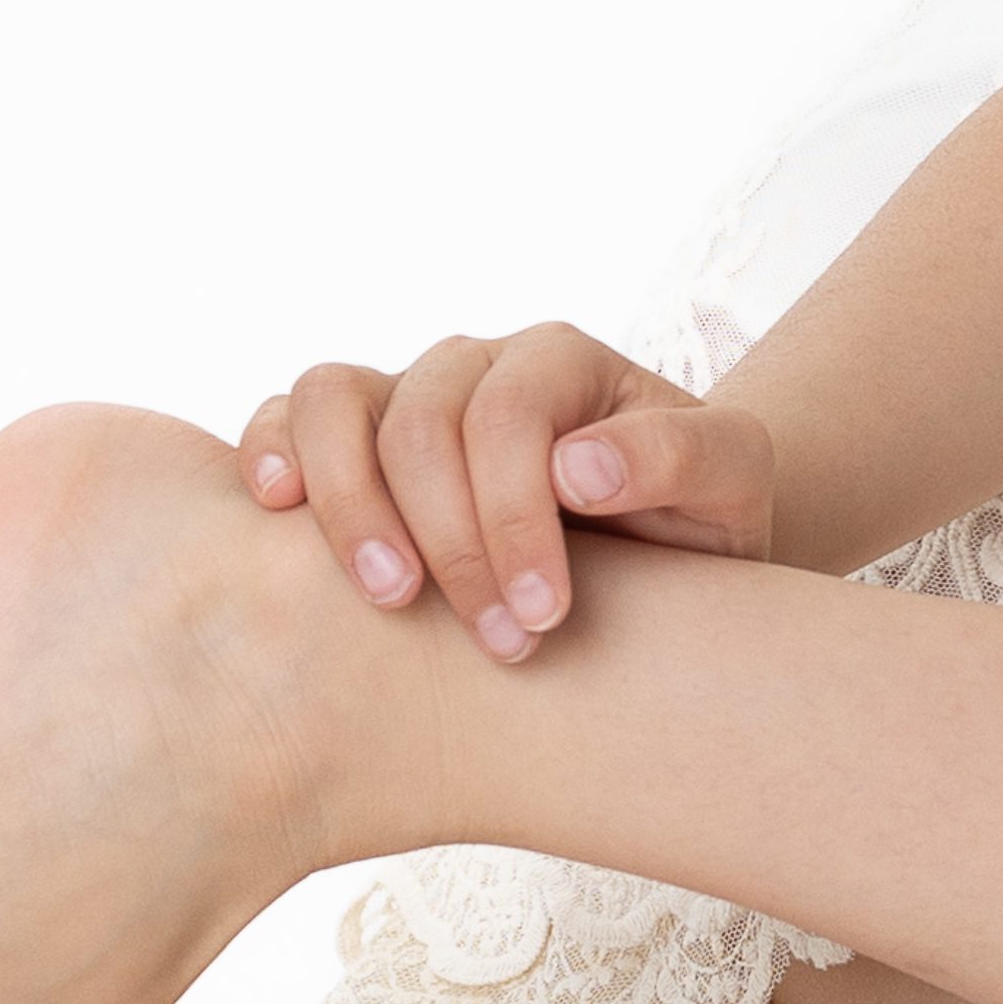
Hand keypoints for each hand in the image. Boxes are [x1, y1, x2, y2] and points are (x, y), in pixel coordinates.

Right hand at [239, 324, 778, 661]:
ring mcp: (405, 395)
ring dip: (349, 506)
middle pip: (420, 421)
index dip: (513, 516)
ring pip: (333, 402)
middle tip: (495, 642)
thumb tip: (582, 468)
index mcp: (564, 361)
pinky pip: (287, 417)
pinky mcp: (351, 440)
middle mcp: (475, 364)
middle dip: (449, 540)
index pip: (510, 415)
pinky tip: (278, 515)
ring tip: (389, 601)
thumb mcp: (733, 485)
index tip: (544, 617)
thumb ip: (685, 457)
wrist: (659, 548)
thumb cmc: (694, 517)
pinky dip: (269, 455)